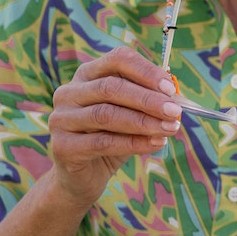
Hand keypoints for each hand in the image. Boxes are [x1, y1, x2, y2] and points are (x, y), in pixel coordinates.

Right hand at [47, 47, 180, 207]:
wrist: (84, 175)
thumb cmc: (112, 137)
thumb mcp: (131, 114)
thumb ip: (148, 100)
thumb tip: (176, 94)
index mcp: (87, 74)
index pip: (117, 60)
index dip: (145, 71)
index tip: (170, 88)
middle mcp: (69, 92)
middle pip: (111, 87)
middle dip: (148, 99)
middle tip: (175, 111)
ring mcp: (61, 118)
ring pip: (106, 114)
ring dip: (144, 122)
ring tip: (170, 129)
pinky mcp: (62, 146)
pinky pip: (102, 142)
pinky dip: (134, 143)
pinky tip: (156, 144)